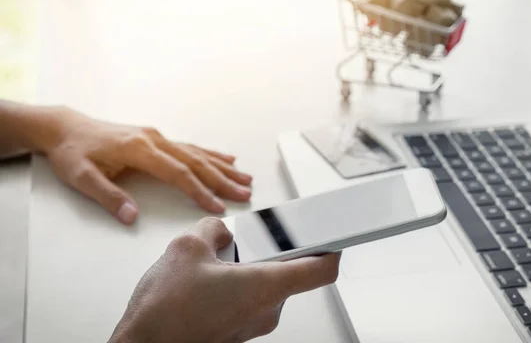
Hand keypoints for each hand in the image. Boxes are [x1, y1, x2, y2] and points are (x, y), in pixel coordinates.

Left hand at [39, 107, 252, 224]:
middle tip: (244, 193)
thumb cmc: (73, 152)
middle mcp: (154, 140)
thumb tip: (132, 217)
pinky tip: (226, 158)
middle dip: (223, 180)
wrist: (65, 128)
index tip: (217, 205)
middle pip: (196, 162)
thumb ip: (108, 197)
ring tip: (245, 178)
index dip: (200, 191)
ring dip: (223, 167)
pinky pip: (190, 146)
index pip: (178, 174)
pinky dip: (211, 153)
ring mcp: (157, 137)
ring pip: (198, 153)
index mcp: (140, 150)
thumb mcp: (81, 177)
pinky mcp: (156, 138)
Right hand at [109, 217, 340, 342]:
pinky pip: (249, 300)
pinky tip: (211, 278)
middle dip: (270, 250)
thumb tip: (219, 232)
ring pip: (265, 286)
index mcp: (265, 286)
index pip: (322, 269)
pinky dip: (237, 285)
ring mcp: (252, 325)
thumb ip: (211, 230)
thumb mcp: (186, 248)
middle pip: (289, 272)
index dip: (332, 248)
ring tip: (221, 257)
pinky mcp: (237, 333)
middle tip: (255, 235)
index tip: (332, 233)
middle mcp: (266, 310)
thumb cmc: (164, 312)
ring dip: (249, 268)